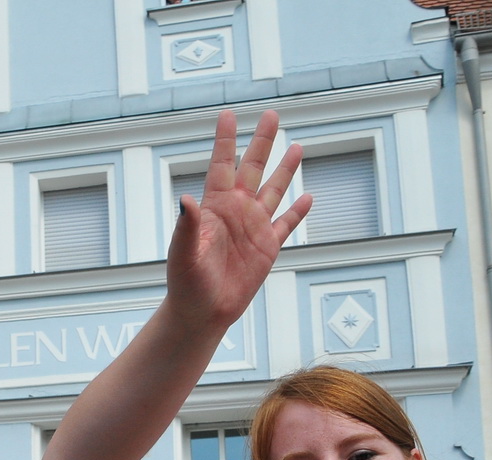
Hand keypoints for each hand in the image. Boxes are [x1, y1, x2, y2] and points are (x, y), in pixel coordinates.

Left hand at [165, 109, 310, 328]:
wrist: (202, 312)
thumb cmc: (186, 283)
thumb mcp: (183, 253)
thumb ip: (186, 225)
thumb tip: (185, 198)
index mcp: (214, 207)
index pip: (221, 165)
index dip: (225, 140)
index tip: (229, 114)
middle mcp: (236, 212)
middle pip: (253, 168)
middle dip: (262, 142)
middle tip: (271, 114)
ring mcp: (253, 228)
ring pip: (273, 191)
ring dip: (285, 169)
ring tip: (297, 146)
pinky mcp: (267, 248)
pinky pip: (286, 224)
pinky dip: (297, 211)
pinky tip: (307, 196)